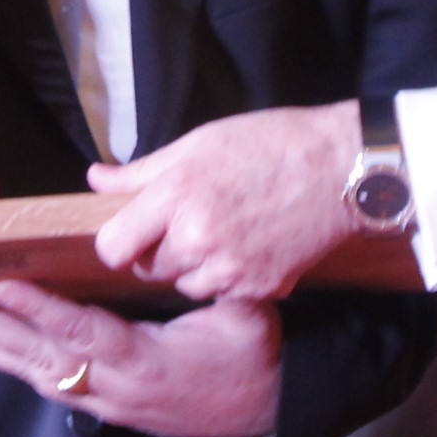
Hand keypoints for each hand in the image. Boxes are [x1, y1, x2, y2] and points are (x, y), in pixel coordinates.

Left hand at [0, 279, 281, 436]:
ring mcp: (112, 403)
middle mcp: (120, 388)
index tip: (2, 289)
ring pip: (41, 375)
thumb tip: (199, 252)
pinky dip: (20, 364)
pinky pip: (55, 385)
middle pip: (44, 359)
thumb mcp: (246, 315)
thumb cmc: (256, 358)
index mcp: (148, 361)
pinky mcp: (112, 409)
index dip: (40, 311)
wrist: (266, 410)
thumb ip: (218, 285)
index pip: (83, 333)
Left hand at [89, 102, 361, 300]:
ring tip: (221, 232)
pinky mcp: (261, 286)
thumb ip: (140, 171)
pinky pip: (225, 293)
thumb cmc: (269, 143)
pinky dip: (230, 277)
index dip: (118, 243)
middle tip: (187, 223)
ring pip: (186, 285)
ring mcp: (231, 268)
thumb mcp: (197, 143)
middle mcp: (198, 238)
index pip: (113, 248)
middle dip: (158, 251)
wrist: (340, 166)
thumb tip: (96, 179)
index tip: (132, 234)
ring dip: (193, 268)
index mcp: (175, 196)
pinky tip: (248, 245)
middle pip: (148, 270)